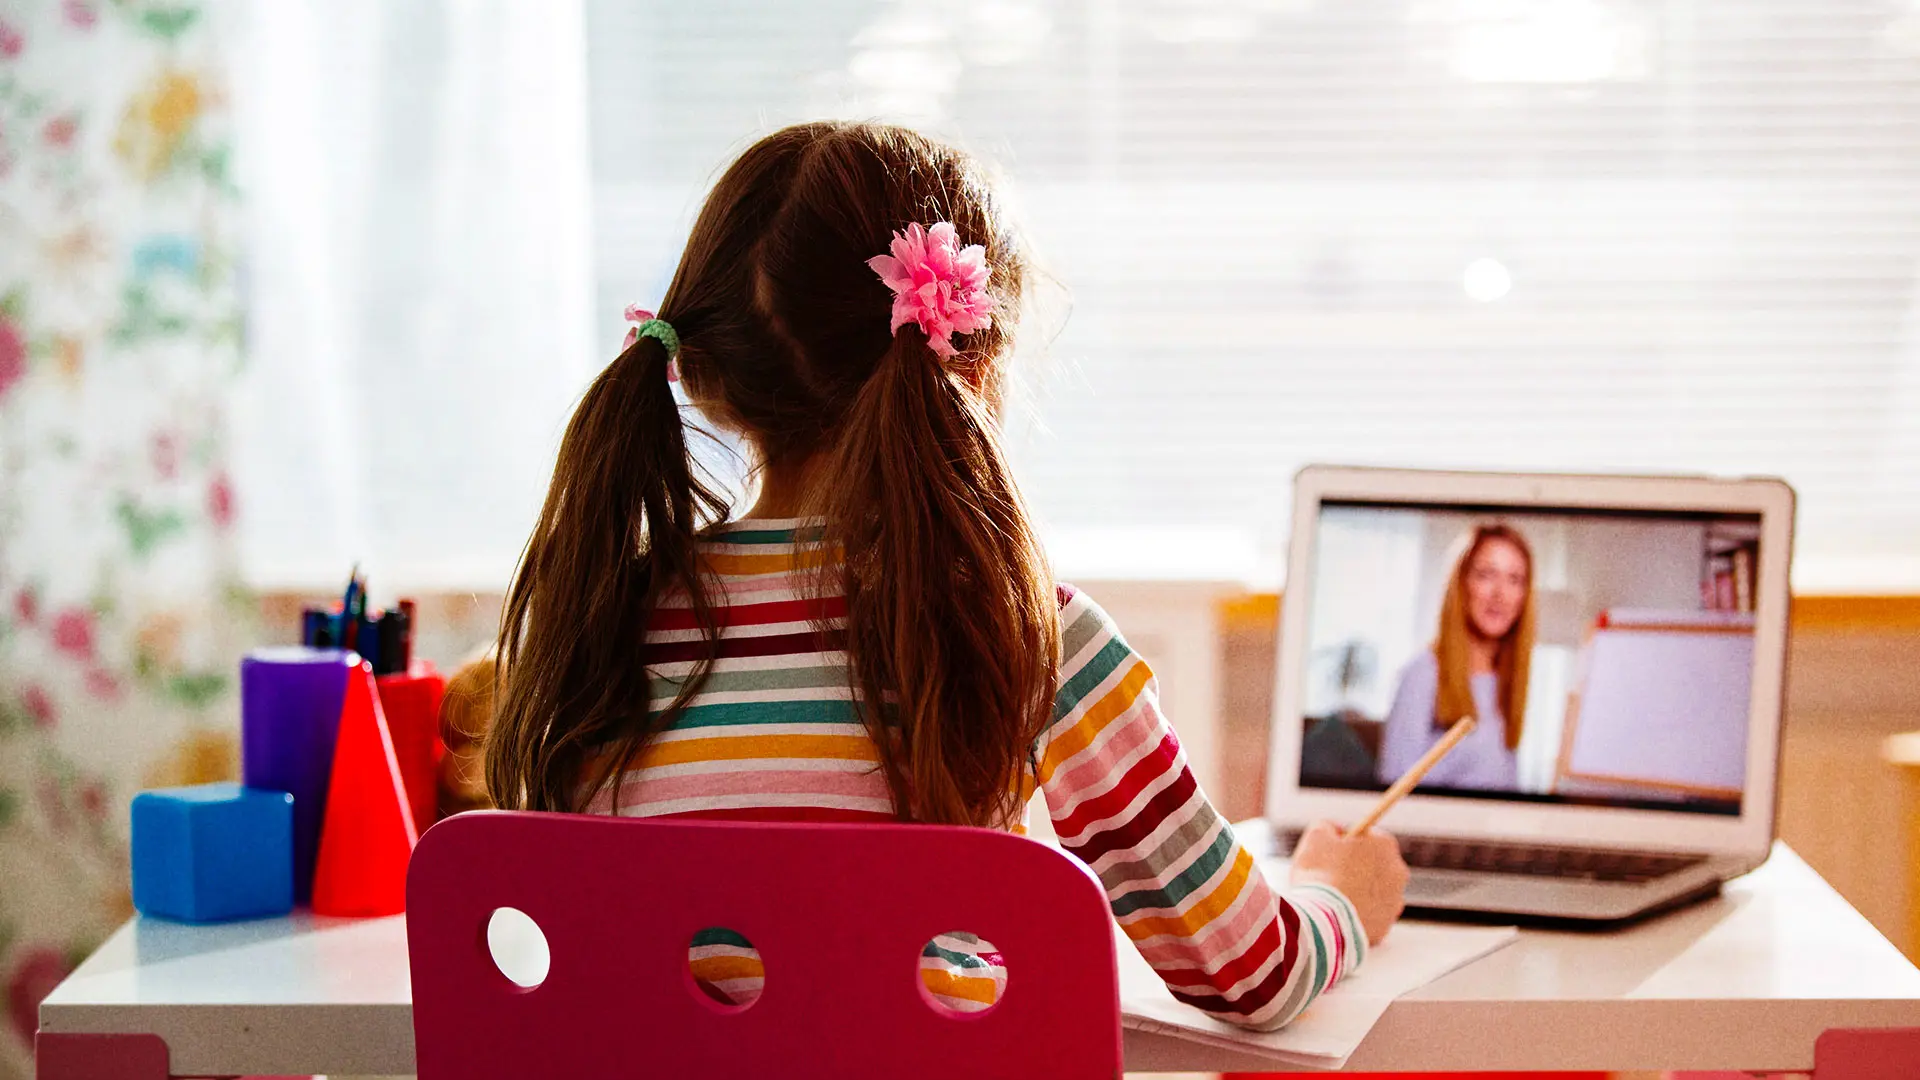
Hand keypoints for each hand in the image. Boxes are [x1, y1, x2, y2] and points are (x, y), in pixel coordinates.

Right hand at [1288, 820, 1408, 945]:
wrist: (1324, 921)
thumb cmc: (1320, 872)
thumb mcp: (1316, 836)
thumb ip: (1327, 827)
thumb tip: (1333, 830)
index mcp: (1385, 845)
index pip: (1367, 836)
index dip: (1346, 842)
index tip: (1330, 850)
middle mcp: (1398, 872)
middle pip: (1374, 864)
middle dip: (1356, 867)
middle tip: (1328, 874)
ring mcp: (1395, 901)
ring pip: (1373, 892)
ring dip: (1357, 892)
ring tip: (1331, 898)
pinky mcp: (1385, 926)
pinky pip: (1369, 916)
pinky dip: (1356, 915)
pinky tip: (1337, 916)